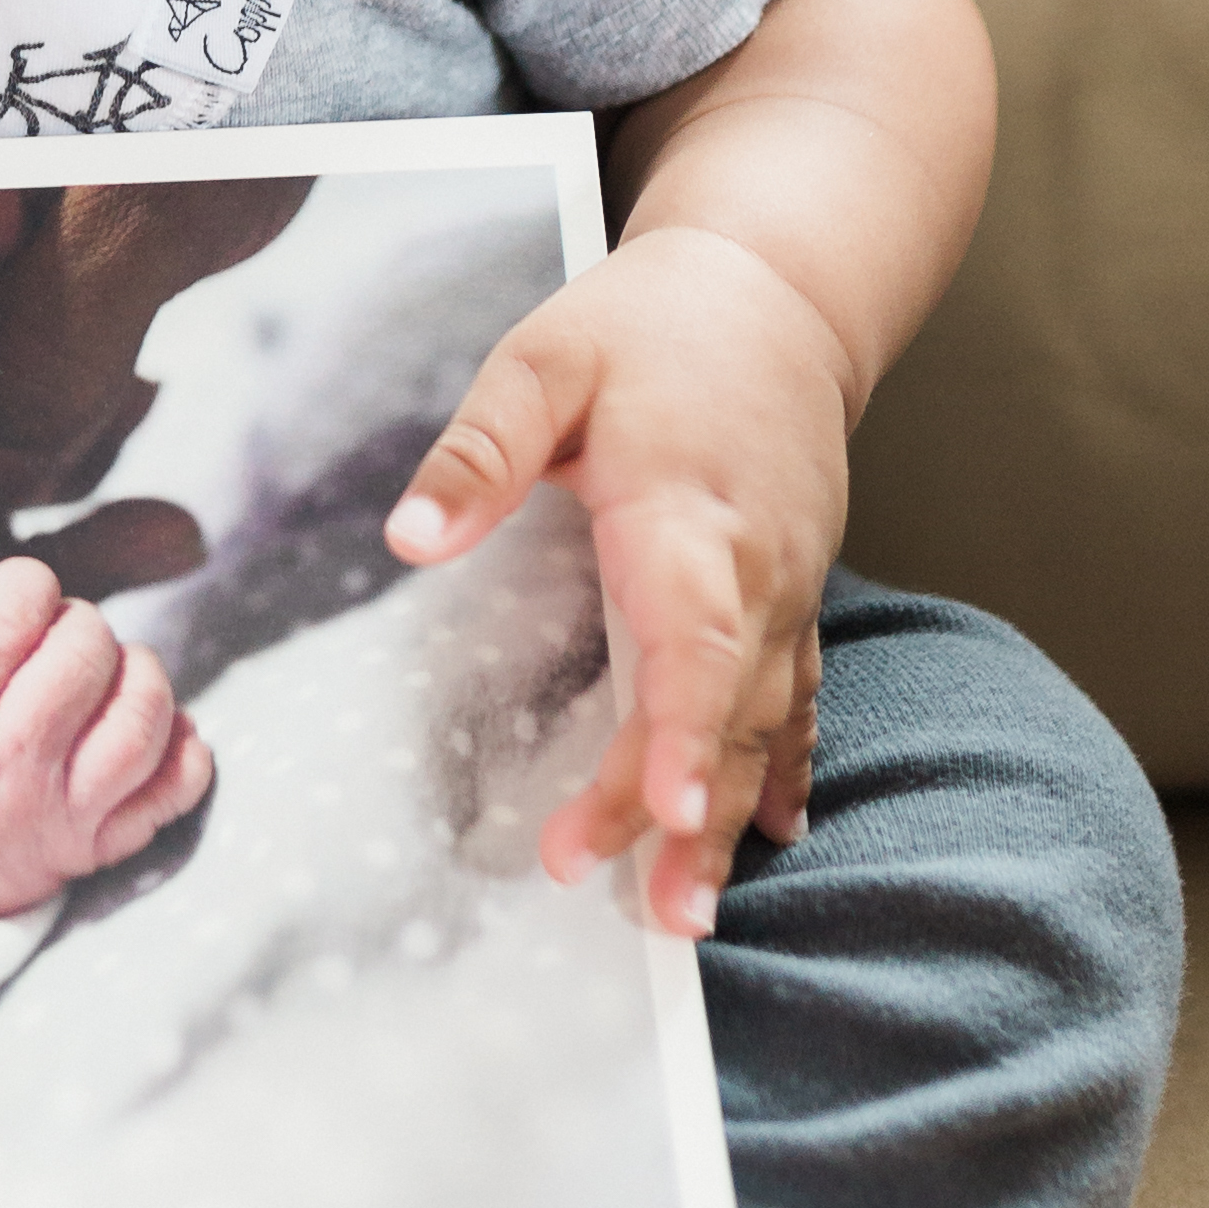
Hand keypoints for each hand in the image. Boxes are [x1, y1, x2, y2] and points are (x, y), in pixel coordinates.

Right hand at [0, 554, 212, 922]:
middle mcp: (0, 763)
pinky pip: (173, 789)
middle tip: (58, 645)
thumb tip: (69, 594)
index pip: (21, 601)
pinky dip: (180, 748)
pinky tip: (150, 732)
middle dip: (82, 628)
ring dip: (140, 678)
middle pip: (86, 651)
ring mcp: (55, 814)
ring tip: (108, 680)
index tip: (16, 609)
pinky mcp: (93, 851)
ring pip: (141, 717)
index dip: (28, 588)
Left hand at [383, 227, 844, 937]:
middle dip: (689, 812)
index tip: (665, 809)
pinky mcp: (797, 593)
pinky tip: (768, 838)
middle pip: (726, 706)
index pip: (696, 638)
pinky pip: (798, 697)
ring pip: (767, 720)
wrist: (777, 291)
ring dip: (733, 821)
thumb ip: (481, 449)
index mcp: (687, 509)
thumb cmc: (649, 325)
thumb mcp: (545, 359)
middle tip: (651, 915)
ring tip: (688, 917)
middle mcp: (756, 564)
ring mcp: (789, 587)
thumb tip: (409, 536)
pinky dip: (782, 770)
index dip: (682, 729)